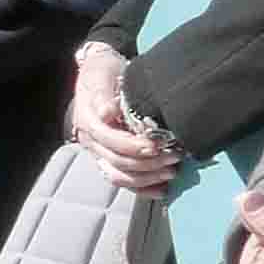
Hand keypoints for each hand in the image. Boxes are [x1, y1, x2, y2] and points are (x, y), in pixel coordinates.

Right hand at [69, 40, 177, 194]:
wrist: (98, 73)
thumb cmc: (102, 71)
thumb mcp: (100, 74)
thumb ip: (102, 94)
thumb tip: (107, 113)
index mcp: (89, 123)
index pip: (110, 142)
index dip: (134, 146)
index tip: (158, 145)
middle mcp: (92, 142)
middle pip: (118, 162)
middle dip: (148, 164)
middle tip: (175, 157)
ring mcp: (100, 152)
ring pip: (120, 176)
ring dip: (147, 178)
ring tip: (172, 172)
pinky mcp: (111, 158)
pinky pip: (124, 179)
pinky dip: (142, 189)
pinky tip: (161, 191)